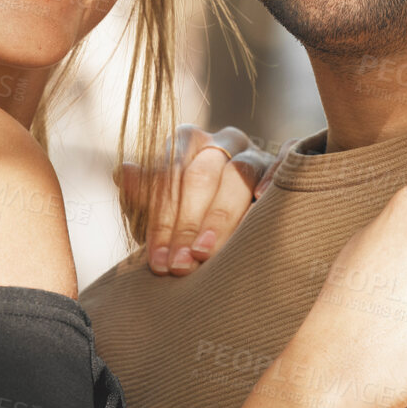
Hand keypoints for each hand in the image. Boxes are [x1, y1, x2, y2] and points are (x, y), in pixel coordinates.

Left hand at [122, 125, 277, 274]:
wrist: (224, 232)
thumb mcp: (160, 214)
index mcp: (187, 143)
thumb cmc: (187, 221)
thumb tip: (123, 172)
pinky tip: (261, 200)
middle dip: (188, 224)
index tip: (158, 260)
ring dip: (221, 216)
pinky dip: (273, 176)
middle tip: (180, 265)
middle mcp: (221, 142)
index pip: (170, 172)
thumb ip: (142, 196)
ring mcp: (254, 152)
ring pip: (240, 173)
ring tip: (206, 252)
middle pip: (203, 175)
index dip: (162, 218)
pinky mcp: (282, 164)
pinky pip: (284, 159)